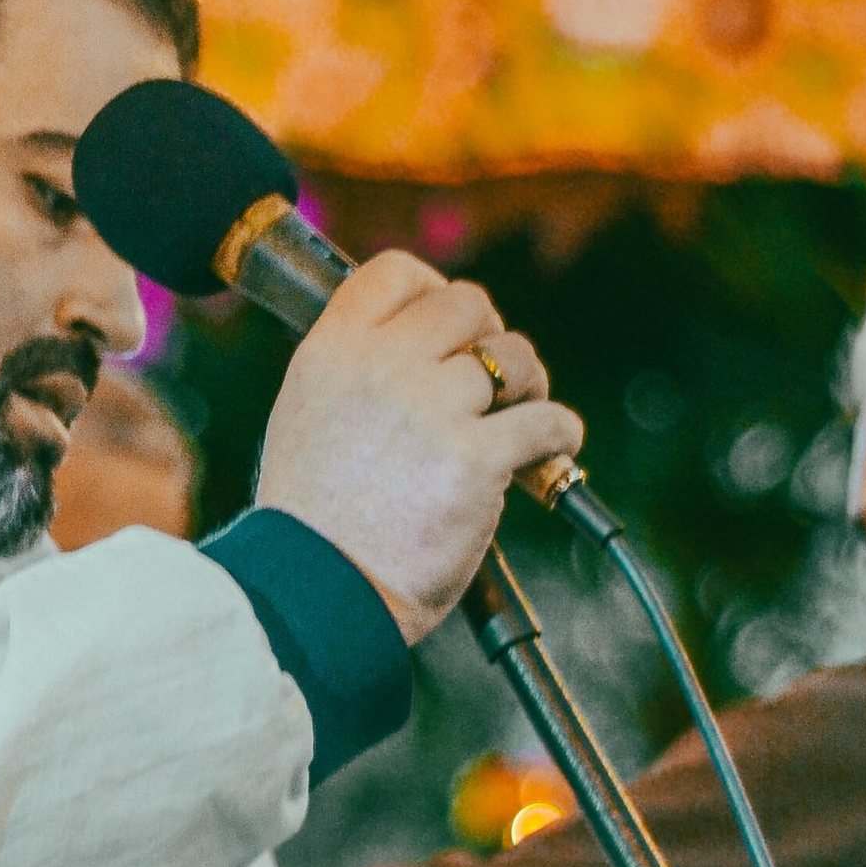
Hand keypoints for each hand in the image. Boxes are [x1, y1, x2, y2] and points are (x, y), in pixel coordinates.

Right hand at [254, 253, 583, 643]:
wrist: (320, 594)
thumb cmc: (315, 521)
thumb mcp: (306, 418)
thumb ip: (357, 372)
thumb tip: (425, 347)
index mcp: (331, 353)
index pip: (397, 273)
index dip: (435, 289)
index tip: (453, 326)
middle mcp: (381, 368)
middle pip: (468, 303)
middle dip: (490, 337)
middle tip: (493, 382)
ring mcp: (431, 411)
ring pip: (515, 357)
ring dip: (529, 386)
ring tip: (519, 420)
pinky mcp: (477, 460)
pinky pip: (547, 422)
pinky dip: (559, 436)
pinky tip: (551, 451)